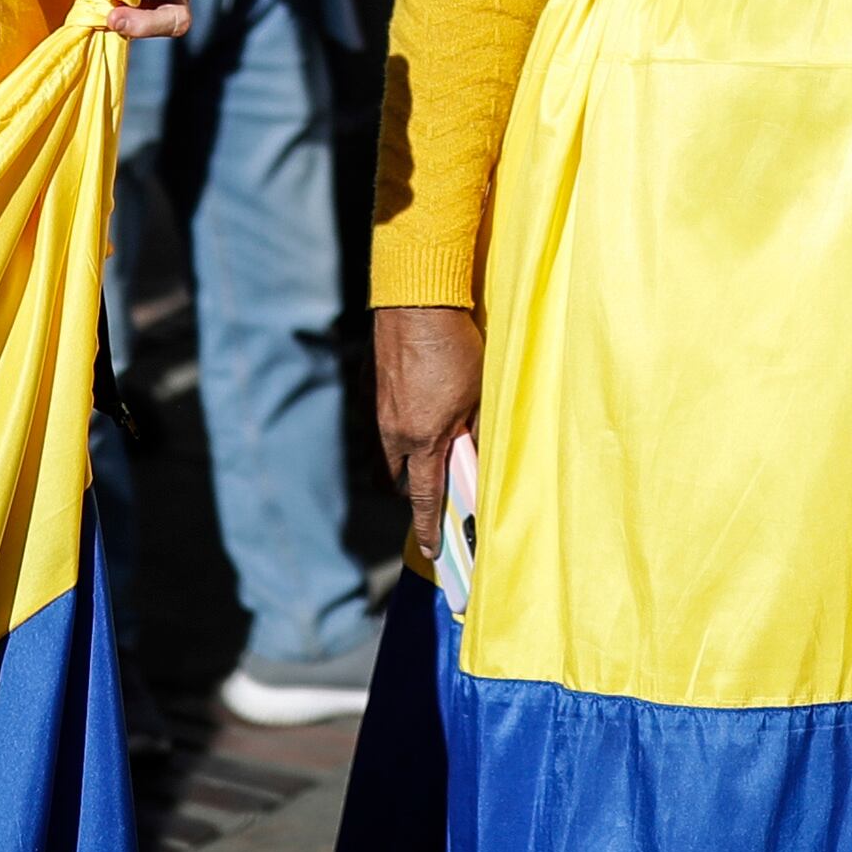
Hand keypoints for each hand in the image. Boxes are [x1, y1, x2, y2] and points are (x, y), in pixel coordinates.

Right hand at [374, 303, 483, 568]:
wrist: (416, 301)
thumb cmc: (456, 347)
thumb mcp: (479, 394)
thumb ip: (475, 432)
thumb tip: (477, 456)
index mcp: (423, 440)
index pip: (424, 498)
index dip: (427, 528)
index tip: (430, 550)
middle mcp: (394, 432)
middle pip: (400, 479)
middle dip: (416, 486)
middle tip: (438, 478)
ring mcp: (378, 410)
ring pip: (390, 449)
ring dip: (407, 453)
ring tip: (432, 434)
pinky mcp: (372, 387)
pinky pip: (383, 419)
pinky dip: (399, 422)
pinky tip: (419, 398)